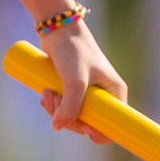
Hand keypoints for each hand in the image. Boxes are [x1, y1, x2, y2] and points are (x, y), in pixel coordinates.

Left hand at [37, 18, 126, 144]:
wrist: (58, 27)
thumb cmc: (73, 50)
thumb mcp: (74, 80)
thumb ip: (69, 105)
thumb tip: (58, 126)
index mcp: (115, 93)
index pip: (113, 125)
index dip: (97, 133)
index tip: (81, 126)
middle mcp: (104, 94)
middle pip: (88, 122)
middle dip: (68, 117)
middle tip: (52, 102)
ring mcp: (87, 90)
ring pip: (72, 114)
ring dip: (56, 110)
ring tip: (45, 94)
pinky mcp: (71, 85)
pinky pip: (64, 104)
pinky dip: (53, 104)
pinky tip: (44, 97)